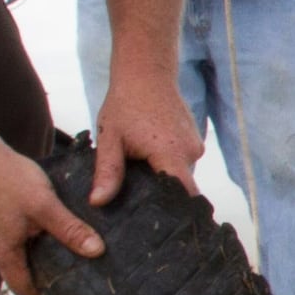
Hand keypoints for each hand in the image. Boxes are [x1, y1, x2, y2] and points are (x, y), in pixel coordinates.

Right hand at [0, 145, 100, 294]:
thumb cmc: (8, 177)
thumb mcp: (47, 206)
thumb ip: (71, 230)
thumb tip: (96, 251)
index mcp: (2, 252)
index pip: (23, 288)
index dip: (44, 290)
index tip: (66, 285)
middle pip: (20, 272)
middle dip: (44, 269)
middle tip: (69, 262)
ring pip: (16, 253)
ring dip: (36, 250)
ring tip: (59, 240)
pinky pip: (10, 238)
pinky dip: (27, 236)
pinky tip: (42, 223)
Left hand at [89, 72, 206, 205]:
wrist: (145, 72)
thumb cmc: (126, 104)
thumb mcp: (110, 140)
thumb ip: (107, 173)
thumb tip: (98, 202)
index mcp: (171, 154)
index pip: (183, 195)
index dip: (173, 211)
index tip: (158, 221)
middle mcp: (190, 152)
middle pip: (181, 187)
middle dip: (162, 192)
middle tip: (139, 196)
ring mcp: (196, 144)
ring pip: (182, 173)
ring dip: (164, 175)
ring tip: (142, 170)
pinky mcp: (194, 138)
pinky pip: (183, 160)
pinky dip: (168, 162)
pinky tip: (150, 155)